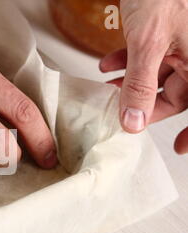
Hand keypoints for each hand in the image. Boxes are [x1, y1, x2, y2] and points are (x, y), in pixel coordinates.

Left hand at [99, 0, 187, 153]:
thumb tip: (134, 121)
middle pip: (178, 91)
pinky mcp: (166, 32)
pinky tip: (108, 64)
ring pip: (160, 74)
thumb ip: (141, 84)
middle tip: (121, 112)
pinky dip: (129, 62)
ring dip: (131, 83)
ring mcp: (183, 42)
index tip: (179, 147)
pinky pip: (151, 55)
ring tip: (107, 88)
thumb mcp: (150, 43)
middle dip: (145, 102)